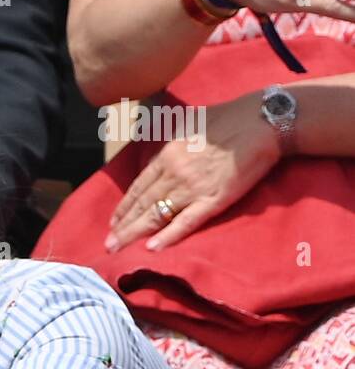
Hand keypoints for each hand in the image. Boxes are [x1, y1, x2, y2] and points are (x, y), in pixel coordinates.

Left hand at [106, 94, 281, 251]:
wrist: (261, 121)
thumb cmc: (227, 119)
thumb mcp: (186, 123)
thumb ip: (169, 139)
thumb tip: (156, 147)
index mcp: (167, 156)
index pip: (139, 186)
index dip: (125, 206)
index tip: (113, 221)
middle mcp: (174, 174)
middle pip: (143, 204)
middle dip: (123, 225)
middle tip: (108, 243)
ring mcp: (192, 188)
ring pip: (157, 215)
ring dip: (135, 233)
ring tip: (118, 248)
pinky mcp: (214, 199)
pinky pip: (186, 222)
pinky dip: (168, 236)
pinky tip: (151, 249)